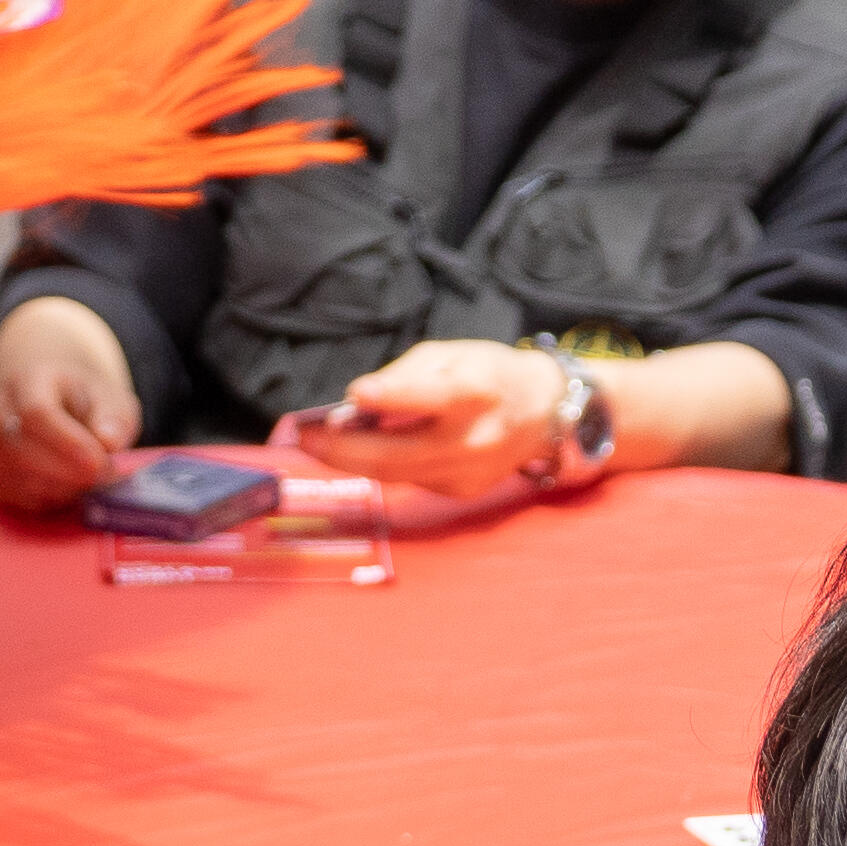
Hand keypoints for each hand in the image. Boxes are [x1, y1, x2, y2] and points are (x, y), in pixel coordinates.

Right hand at [0, 293, 142, 518]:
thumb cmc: (87, 399)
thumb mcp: (111, 397)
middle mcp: (0, 409)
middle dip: (70, 472)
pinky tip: (74, 486)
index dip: (68, 443)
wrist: (59, 400)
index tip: (100, 461)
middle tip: (107, 474)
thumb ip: (113, 417)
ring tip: (95, 478)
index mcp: (28, 380)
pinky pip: (20, 495)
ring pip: (20, 477)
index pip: (36, 413)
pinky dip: (53, 498)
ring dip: (64, 487)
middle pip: (23, 450)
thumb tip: (109, 441)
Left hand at [288, 340, 614, 512]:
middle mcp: (473, 438)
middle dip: (341, 447)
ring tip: (313, 443)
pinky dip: (381, 464)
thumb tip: (358, 401)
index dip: (391, 396)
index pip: (430, 397)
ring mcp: (467, 472)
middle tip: (302, 436)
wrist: (544, 414)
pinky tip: (359, 450)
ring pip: (394, 473)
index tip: (354, 393)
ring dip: (348, 460)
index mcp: (476, 392)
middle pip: (397, 452)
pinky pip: (409, 478)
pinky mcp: (461, 492)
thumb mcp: (451, 354)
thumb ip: (405, 376)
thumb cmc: (489, 373)